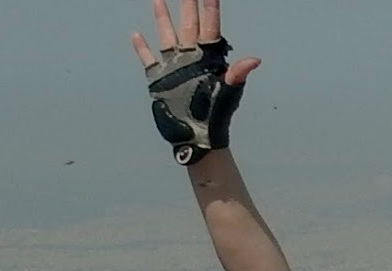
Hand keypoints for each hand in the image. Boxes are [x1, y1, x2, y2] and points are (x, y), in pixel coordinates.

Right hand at [131, 0, 260, 164]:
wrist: (197, 137)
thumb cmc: (216, 116)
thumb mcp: (228, 94)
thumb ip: (237, 74)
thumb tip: (255, 60)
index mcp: (207, 58)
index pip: (209, 26)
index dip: (210, 7)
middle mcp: (190, 58)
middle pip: (188, 24)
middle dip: (188, 4)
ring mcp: (174, 67)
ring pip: (167, 35)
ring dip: (162, 17)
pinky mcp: (160, 79)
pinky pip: (149, 59)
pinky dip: (142, 48)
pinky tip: (137, 35)